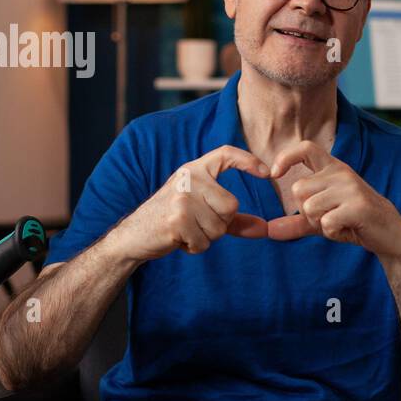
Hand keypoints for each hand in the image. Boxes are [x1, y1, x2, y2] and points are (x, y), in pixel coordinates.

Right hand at [111, 146, 272, 260]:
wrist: (133, 235)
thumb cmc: (171, 220)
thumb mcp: (202, 212)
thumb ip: (234, 219)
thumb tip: (265, 228)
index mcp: (194, 169)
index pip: (225, 154)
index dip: (248, 160)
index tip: (267, 173)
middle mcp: (188, 178)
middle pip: (231, 206)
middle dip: (220, 224)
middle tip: (196, 223)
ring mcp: (181, 198)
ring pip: (219, 227)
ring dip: (206, 237)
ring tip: (185, 230)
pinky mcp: (176, 219)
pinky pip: (204, 241)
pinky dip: (194, 247)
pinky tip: (178, 238)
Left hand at [265, 140, 400, 259]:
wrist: (390, 234)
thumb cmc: (355, 223)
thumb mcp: (323, 219)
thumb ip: (297, 222)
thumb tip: (268, 230)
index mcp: (333, 168)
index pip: (305, 148)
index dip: (285, 157)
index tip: (274, 173)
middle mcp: (342, 173)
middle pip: (298, 189)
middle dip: (306, 211)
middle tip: (328, 217)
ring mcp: (351, 188)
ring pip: (309, 207)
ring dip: (319, 223)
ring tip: (339, 223)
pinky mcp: (358, 206)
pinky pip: (326, 222)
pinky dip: (332, 232)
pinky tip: (347, 229)